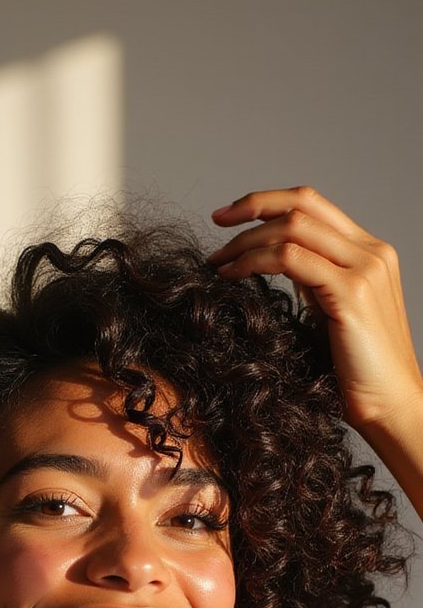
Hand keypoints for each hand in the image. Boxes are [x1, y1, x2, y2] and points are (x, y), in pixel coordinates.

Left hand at [207, 185, 422, 435]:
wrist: (391, 406)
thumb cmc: (358, 372)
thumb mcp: (331, 313)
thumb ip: (313, 281)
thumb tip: (274, 259)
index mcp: (368, 252)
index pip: (313, 204)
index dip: (268, 201)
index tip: (230, 216)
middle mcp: (371, 253)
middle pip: (302, 204)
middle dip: (252, 207)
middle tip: (216, 224)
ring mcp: (364, 270)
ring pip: (293, 228)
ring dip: (246, 240)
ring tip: (218, 262)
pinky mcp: (350, 294)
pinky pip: (290, 260)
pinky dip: (254, 262)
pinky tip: (232, 277)